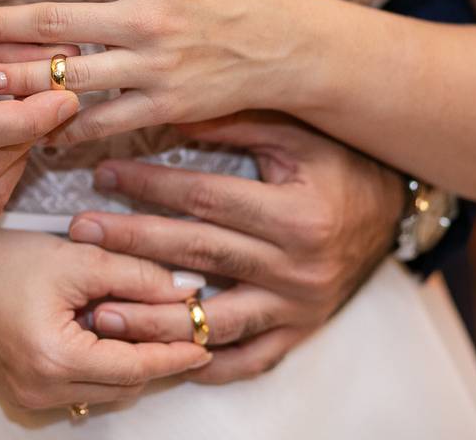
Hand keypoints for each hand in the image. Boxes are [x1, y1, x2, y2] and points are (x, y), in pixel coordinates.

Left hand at [0, 0, 296, 143]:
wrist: (280, 46)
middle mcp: (148, 19)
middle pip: (55, 22)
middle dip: (0, 26)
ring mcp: (154, 67)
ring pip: (72, 75)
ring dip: (21, 78)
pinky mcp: (164, 107)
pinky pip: (104, 121)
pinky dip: (68, 127)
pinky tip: (39, 128)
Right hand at [0, 228, 211, 409]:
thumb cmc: (0, 261)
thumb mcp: (75, 259)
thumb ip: (135, 274)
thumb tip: (185, 292)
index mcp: (54, 360)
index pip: (135, 367)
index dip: (175, 354)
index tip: (206, 341)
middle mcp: (41, 390)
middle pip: (124, 386)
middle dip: (157, 357)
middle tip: (182, 326)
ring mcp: (30, 397)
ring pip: (106, 391)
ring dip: (131, 362)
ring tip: (145, 323)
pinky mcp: (24, 392)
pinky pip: (82, 389)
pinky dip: (104, 366)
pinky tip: (111, 333)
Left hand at [67, 111, 403, 383]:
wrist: (396, 211)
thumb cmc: (340, 164)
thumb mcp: (296, 135)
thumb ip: (234, 123)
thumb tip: (165, 110)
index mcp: (298, 215)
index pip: (204, 200)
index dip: (149, 186)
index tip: (102, 174)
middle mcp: (299, 267)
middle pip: (198, 256)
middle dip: (132, 244)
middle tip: (80, 235)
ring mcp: (299, 307)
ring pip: (215, 321)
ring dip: (154, 321)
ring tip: (102, 314)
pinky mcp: (300, 332)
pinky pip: (250, 359)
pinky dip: (207, 364)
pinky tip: (161, 358)